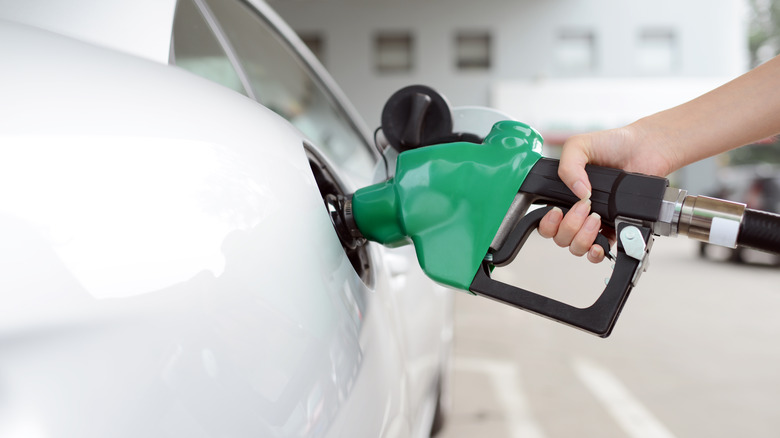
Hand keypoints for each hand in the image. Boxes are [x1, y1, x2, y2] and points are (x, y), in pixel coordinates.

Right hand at [538, 124, 675, 261]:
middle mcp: (578, 212)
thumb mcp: (579, 145)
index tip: (557, 211)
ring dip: (582, 238)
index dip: (548, 223)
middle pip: (560, 238)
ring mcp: (596, 222)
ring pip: (577, 247)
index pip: (546, 222)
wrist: (645, 147)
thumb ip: (567, 166)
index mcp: (565, 195)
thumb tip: (577, 193)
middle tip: (584, 207)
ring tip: (596, 219)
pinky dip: (598, 252)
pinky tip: (600, 242)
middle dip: (569, 226)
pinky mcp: (616, 228)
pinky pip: (601, 252)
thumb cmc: (614, 143)